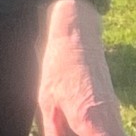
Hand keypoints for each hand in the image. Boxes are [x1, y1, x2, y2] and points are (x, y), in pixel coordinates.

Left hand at [39, 0, 126, 135]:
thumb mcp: (47, 101)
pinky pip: (113, 131)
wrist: (77, 37)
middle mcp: (108, 121)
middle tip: (74, 132)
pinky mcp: (113, 110)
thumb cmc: (58, 67)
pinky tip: (83, 128)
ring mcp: (114, 115)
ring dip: (98, 135)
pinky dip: (100, 133)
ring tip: (74, 127)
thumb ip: (53, 130)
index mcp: (89, 120)